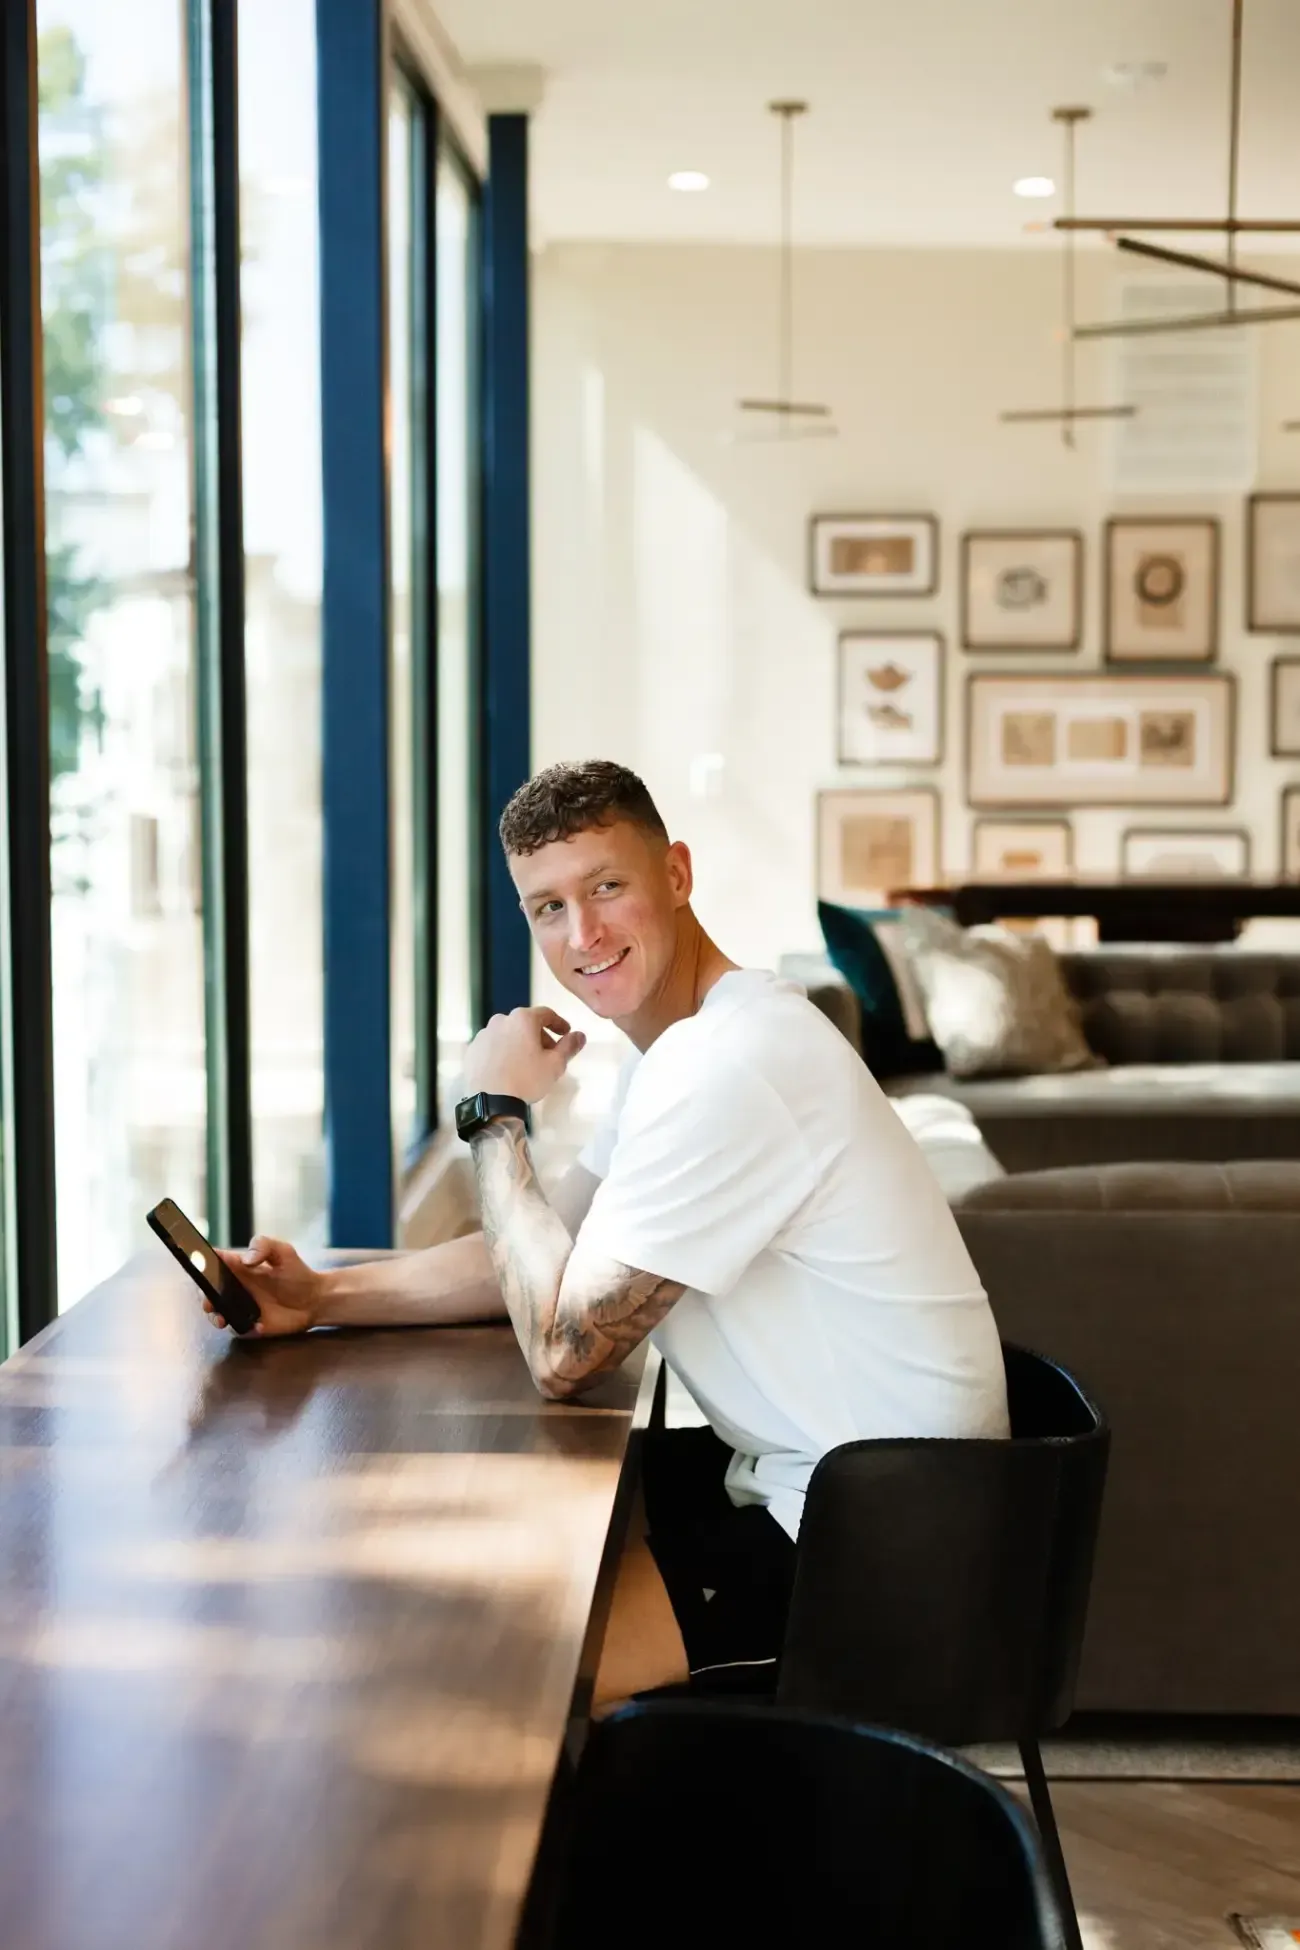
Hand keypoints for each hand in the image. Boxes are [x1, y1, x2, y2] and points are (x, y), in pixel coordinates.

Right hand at [209, 1235, 323, 1337]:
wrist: (315, 1299)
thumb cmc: (297, 1272)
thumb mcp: (283, 1252)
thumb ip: (263, 1246)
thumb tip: (245, 1261)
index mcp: (239, 1268)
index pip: (214, 1263)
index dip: (201, 1263)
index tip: (195, 1265)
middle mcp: (236, 1288)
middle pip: (209, 1291)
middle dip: (204, 1296)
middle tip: (209, 1301)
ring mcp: (241, 1307)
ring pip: (217, 1313)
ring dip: (215, 1316)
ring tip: (222, 1319)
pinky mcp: (251, 1325)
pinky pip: (240, 1329)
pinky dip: (245, 1328)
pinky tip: (259, 1325)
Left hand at [462, 1006, 585, 1103]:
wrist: (490, 1101)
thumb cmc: (526, 1080)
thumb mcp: (555, 1065)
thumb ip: (569, 1046)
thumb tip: (580, 1035)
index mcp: (523, 1019)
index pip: (546, 1014)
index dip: (559, 1023)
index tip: (566, 1033)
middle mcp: (501, 1020)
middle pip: (525, 1024)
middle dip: (539, 1036)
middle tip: (548, 1054)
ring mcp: (483, 1035)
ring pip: (507, 1034)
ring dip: (519, 1044)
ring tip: (526, 1064)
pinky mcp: (472, 1050)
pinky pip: (492, 1046)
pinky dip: (502, 1053)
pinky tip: (507, 1069)